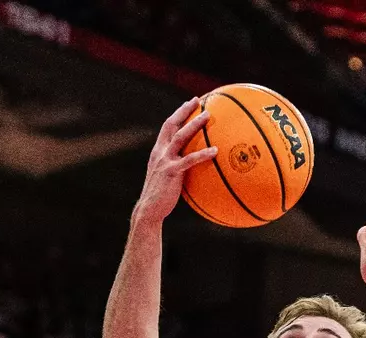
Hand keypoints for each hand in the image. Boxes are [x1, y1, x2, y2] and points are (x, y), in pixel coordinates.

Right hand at [133, 98, 217, 224]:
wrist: (149, 209)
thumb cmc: (160, 197)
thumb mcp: (166, 177)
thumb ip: (177, 167)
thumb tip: (194, 166)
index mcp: (158, 152)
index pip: (167, 127)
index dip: (178, 113)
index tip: (190, 103)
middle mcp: (159, 152)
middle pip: (171, 125)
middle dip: (184, 110)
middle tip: (198, 101)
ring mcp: (164, 161)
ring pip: (180, 137)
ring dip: (194, 124)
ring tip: (207, 116)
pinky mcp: (171, 172)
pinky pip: (189, 160)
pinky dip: (203, 154)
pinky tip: (216, 151)